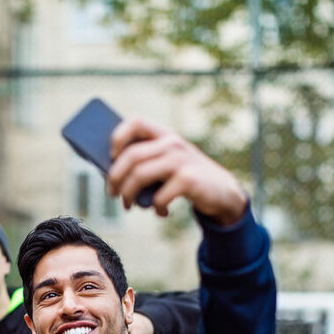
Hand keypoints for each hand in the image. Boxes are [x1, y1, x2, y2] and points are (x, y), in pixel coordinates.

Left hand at [107, 118, 247, 224]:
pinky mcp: (188, 180)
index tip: (110, 156)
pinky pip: (158, 196)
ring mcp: (180, 160)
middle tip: (112, 194)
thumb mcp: (168, 163)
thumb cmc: (186, 178)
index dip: (118, 137)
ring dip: (128, 195)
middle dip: (115, 178)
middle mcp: (172, 143)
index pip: (135, 122)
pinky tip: (161, 211)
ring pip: (139, 176)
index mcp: (165, 135)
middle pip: (130, 156)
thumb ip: (146, 162)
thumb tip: (112, 175)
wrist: (222, 192)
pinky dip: (155, 208)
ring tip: (129, 205)